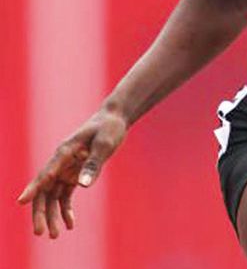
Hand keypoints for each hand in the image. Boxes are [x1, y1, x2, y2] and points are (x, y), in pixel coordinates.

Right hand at [17, 108, 127, 237]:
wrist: (114, 120)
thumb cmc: (109, 128)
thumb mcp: (105, 143)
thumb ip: (94, 164)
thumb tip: (82, 186)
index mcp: (65, 151)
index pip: (46, 172)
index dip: (33, 188)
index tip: (21, 202)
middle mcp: (61, 162)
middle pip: (45, 189)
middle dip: (40, 211)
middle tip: (40, 232)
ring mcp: (66, 169)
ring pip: (53, 196)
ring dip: (52, 215)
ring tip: (54, 235)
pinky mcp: (75, 173)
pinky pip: (65, 195)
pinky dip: (66, 209)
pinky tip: (70, 224)